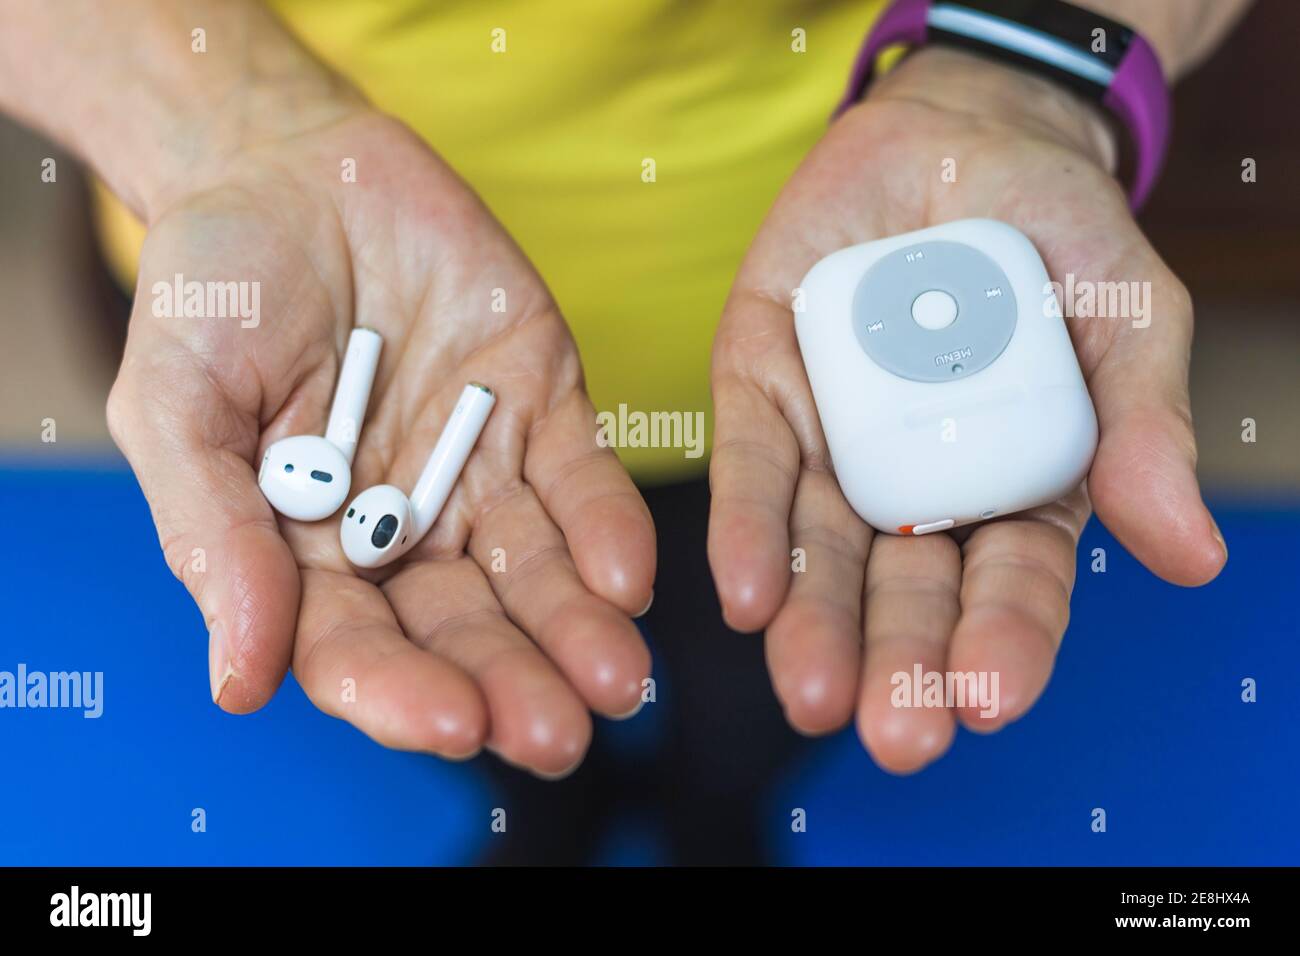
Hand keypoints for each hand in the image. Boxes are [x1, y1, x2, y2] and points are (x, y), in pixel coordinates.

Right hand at [108, 106, 654, 776]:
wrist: (292, 167)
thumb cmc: (213, 291)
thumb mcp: (177, 403)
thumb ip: (212, 532)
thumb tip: (240, 682)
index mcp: (309, 553)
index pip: (356, 647)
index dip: (399, 690)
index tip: (449, 721)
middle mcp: (403, 531)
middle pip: (462, 628)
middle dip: (509, 682)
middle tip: (555, 735)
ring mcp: (480, 472)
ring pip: (535, 572)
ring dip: (577, 629)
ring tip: (616, 682)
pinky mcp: (544, 407)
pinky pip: (583, 480)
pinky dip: (607, 527)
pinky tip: (629, 577)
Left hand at [708, 48, 1225, 772]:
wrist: (963, 138)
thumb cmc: (1058, 237)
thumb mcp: (1128, 316)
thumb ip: (1143, 425)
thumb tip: (1190, 557)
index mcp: (1015, 487)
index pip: (1009, 585)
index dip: (1002, 643)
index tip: (988, 700)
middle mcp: (917, 485)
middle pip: (905, 590)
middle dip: (898, 662)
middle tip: (894, 735)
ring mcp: (835, 439)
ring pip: (820, 549)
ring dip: (813, 623)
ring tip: (810, 690)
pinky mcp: (763, 385)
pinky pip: (752, 466)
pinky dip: (748, 528)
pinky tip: (746, 595)